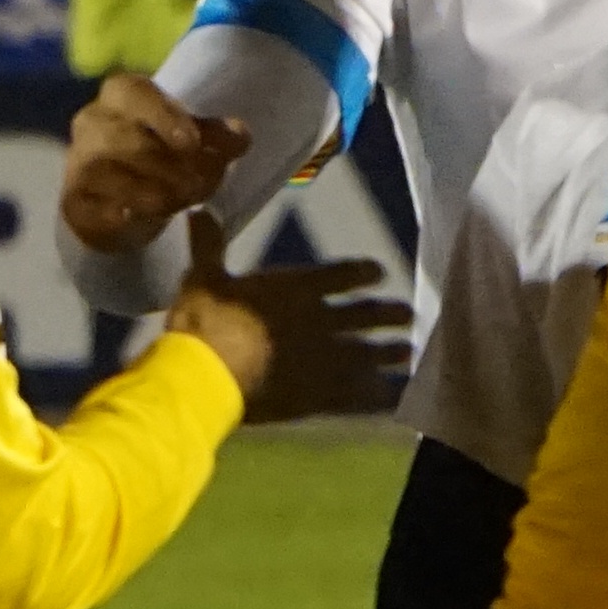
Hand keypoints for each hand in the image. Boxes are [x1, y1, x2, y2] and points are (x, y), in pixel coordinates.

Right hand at [60, 76, 249, 256]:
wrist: (122, 203)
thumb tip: (240, 136)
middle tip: (197, 186)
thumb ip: (217, 137)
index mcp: (122, 98)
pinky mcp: (73, 199)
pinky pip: (88, 203)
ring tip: (178, 202)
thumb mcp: (192, 143)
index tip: (192, 142)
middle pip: (121, 136)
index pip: (134, 90)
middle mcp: (92, 123)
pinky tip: (132, 217)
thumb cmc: (159, 158)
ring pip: (103, 169)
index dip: (163, 114)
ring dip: (147, 189)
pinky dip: (113, 211)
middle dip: (166, 164)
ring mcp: (78, 161)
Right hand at [166, 217, 406, 421]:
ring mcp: (326, 359)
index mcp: (296, 288)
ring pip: (369, 354)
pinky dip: (375, 396)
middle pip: (365, 315)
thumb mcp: (203, 278)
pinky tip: (389, 397)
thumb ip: (208, 246)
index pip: (340, 275)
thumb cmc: (205, 323)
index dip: (362, 273)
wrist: (209, 376)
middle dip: (388, 314)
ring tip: (407, 353)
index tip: (379, 273)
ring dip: (390, 353)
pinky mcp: (320, 396)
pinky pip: (357, 396)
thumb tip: (199, 211)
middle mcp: (321, 320)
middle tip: (408, 314)